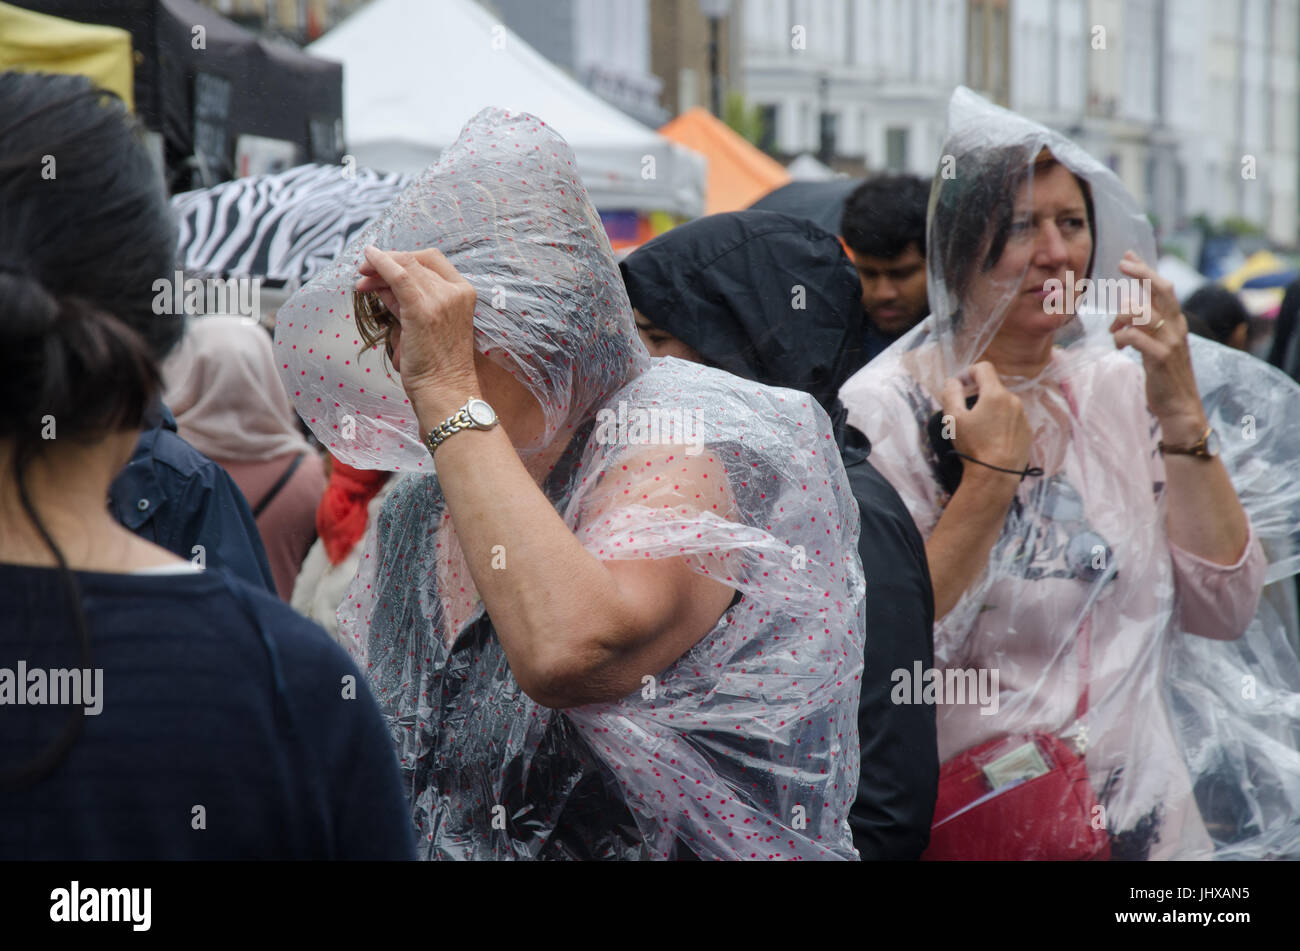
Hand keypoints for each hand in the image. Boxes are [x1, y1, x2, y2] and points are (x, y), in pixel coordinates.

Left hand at [355, 245, 479, 416]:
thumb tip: (383, 285)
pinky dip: (382, 264)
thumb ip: (407, 301)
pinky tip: (368, 258)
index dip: (405, 257)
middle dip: (386, 262)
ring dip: (378, 268)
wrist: (446, 392)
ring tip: (361, 280)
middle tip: (364, 272)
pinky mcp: (423, 311)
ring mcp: (442, 300)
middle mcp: (456, 292)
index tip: (383, 265)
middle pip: (415, 262)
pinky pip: (400, 277)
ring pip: (405, 267)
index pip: (432, 260)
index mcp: (464, 293)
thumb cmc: (436, 366)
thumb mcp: (424, 324)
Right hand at [940, 361, 1031, 477]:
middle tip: (964, 412)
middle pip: (993, 388)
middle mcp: (1014, 401)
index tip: (959, 385)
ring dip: (990, 410)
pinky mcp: (1027, 433)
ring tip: (978, 430)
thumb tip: (953, 382)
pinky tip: (991, 440)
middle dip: (978, 394)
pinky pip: (1012, 420)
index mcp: (995, 394)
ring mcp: (1023, 417)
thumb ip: (951, 393)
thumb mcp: (953, 419)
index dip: (968, 372)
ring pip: (1003, 405)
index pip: (983, 368)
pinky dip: (1001, 424)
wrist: (996, 476)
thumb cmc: (974, 446)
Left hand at [1110, 251, 1207, 441]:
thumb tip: (1130, 302)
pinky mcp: (1160, 358)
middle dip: (1141, 273)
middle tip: (1121, 265)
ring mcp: (1170, 342)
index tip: (1128, 256)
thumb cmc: (1165, 376)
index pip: (1164, 288)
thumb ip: (1148, 324)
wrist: (1179, 407)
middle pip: (1161, 290)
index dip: (1146, 270)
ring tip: (1114, 331)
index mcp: (1177, 322)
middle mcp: (1177, 328)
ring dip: (1121, 317)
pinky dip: (1121, 337)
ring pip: (1143, 312)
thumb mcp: (1158, 344)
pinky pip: (1135, 337)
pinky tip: (1118, 345)